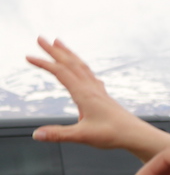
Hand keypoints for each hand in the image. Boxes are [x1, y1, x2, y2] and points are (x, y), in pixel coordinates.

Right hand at [27, 37, 169, 160]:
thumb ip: (59, 134)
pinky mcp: (103, 96)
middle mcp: (92, 89)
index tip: (28, 57)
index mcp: (85, 95)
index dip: (44, 64)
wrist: (136, 134)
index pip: (61, 73)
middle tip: (41, 38)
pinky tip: (82, 69)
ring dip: (68, 54)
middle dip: (54, 50)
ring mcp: (99, 91)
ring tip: (59, 43)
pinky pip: (90, 75)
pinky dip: (81, 66)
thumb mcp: (82, 136)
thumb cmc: (114, 134)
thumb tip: (37, 134)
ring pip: (81, 66)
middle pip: (71, 64)